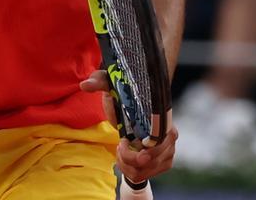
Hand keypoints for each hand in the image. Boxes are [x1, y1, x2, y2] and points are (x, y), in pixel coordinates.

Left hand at [80, 69, 177, 184]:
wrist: (132, 107)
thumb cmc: (122, 93)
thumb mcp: (110, 84)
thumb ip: (99, 81)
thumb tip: (84, 85)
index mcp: (163, 117)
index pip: (161, 140)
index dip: (143, 148)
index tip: (122, 142)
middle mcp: (170, 135)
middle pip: (150, 160)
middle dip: (128, 157)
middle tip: (119, 145)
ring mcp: (168, 150)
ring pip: (145, 170)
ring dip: (127, 164)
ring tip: (120, 150)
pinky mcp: (163, 162)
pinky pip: (145, 175)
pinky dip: (130, 170)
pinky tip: (124, 158)